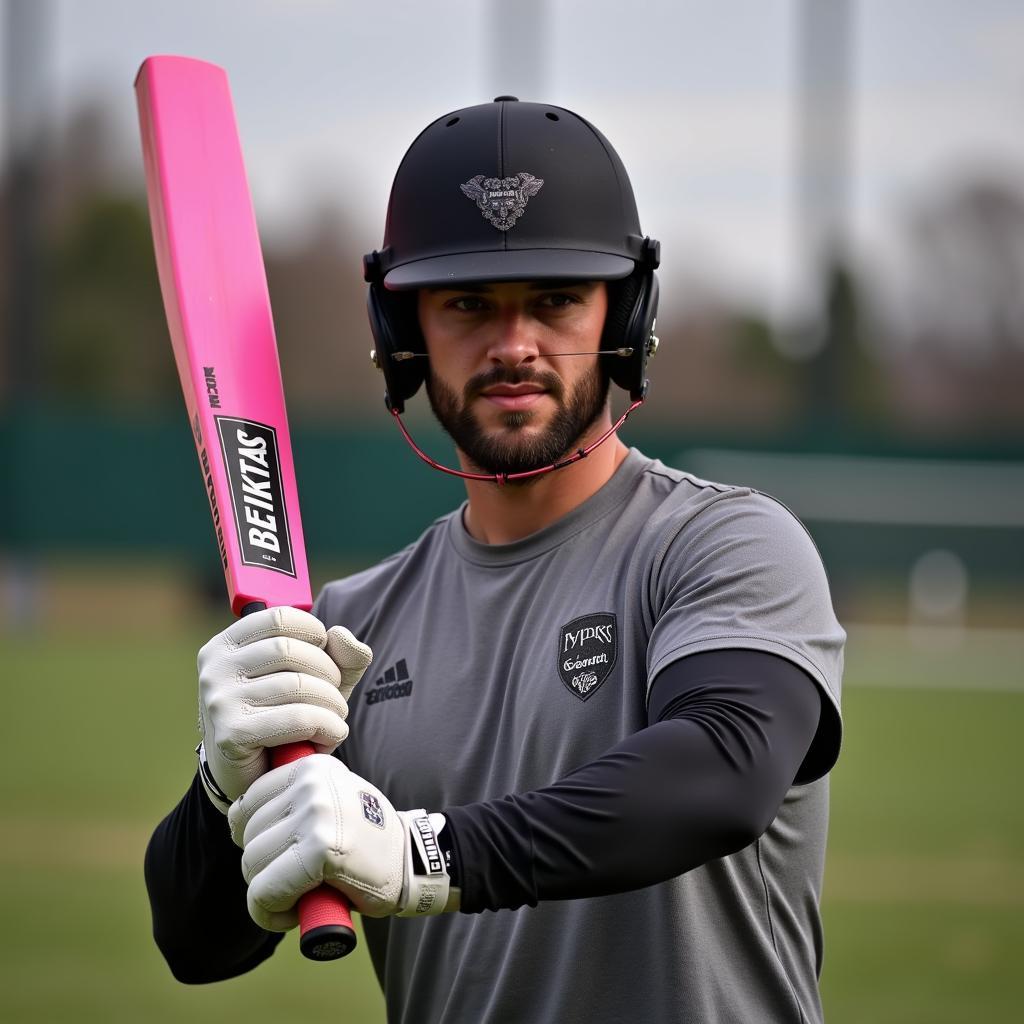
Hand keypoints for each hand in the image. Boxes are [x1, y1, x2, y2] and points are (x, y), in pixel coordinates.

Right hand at [196, 607, 371, 811]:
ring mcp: (219, 699)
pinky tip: (330, 736)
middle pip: (290, 650)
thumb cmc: (287, 718)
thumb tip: (341, 635)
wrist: (255, 778)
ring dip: (333, 706)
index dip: (314, 632)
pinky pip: (297, 718)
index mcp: (228, 644)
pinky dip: (327, 727)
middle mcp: (216, 667)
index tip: (325, 654)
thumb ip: (340, 654)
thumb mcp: (318, 680)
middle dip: (329, 674)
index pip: (279, 617)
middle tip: (337, 698)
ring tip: (336, 720)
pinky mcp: (231, 732)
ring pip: (298, 686)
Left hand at [228, 754, 456, 930]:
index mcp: (311, 767)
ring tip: (299, 894)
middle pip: (245, 835)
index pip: (246, 803)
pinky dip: (272, 912)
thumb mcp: (329, 803)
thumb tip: (238, 821)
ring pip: (252, 864)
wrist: (410, 862)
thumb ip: (291, 802)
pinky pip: (265, 891)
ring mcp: (315, 814)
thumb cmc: (364, 842)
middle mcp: (311, 783)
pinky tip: (295, 913)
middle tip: (293, 881)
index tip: (276, 856)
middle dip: (262, 868)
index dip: (253, 839)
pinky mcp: (320, 850)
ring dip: (268, 892)